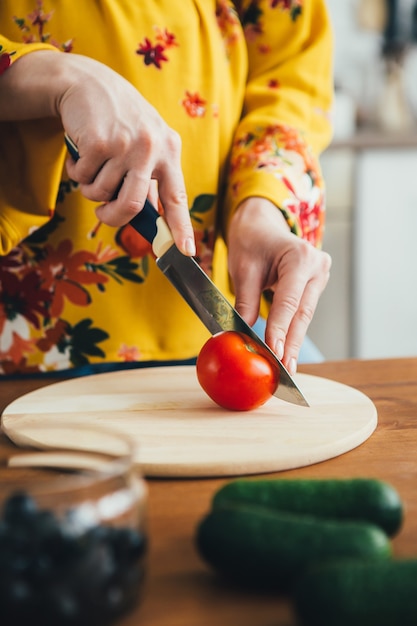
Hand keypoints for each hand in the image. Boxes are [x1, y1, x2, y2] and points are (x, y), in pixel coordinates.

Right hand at [0, 50, 194, 254]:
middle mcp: (151, 148)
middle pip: (131, 206)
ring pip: (100, 194)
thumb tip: (150, 216)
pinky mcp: (98, 142)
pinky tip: (82, 151)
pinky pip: (82, 178)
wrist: (88, 82)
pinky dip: (76, 172)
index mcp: (169, 150)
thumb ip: (151, 177)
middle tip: (103, 214)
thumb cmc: (120, 119)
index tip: (186, 251)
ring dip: (90, 188)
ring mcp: (125, 145)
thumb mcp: (146, 142)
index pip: (177, 198)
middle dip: (112, 218)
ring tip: (93, 165)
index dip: (181, 228)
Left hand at [227, 197, 330, 374]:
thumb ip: (246, 302)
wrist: (261, 225)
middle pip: (302, 313)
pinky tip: (286, 351)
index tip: (274, 353)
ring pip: (304, 316)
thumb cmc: (251, 241)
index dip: (280, 329)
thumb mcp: (243, 270)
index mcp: (301, 258)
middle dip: (291, 344)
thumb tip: (242, 335)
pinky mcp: (314, 286)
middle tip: (285, 371)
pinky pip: (302, 312)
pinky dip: (292, 331)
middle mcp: (317, 266)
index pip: (289, 301)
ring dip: (293, 342)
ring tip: (286, 367)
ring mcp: (319, 277)